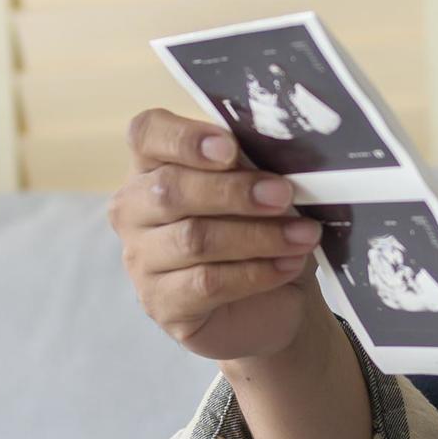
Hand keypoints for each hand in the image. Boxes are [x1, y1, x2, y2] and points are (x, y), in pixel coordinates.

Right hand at [109, 109, 325, 362]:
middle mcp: (134, 209)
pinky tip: (287, 266)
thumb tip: (273, 148)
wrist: (270, 303)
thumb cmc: (256, 231)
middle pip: (170, 189)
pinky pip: (206, 283)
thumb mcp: (257, 189)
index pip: (147, 134)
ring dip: (258, 236)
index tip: (230, 148)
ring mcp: (141, 260)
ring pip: (194, 239)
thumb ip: (251, 164)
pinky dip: (255, 273)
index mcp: (151, 165)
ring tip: (303, 235)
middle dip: (234, 192)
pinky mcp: (162, 304)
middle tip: (284, 195)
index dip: (184, 138)